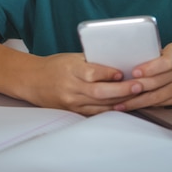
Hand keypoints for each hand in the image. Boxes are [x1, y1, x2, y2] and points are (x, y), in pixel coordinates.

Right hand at [25, 52, 140, 115]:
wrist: (32, 81)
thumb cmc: (55, 65)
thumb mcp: (71, 58)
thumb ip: (91, 61)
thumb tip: (116, 61)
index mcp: (71, 70)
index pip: (93, 72)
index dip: (109, 73)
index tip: (123, 72)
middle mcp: (71, 87)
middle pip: (100, 92)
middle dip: (122, 90)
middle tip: (138, 86)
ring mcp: (72, 102)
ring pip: (100, 105)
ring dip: (120, 102)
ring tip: (137, 97)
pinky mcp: (73, 112)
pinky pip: (95, 113)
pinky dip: (110, 110)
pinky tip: (122, 106)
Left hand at [112, 43, 171, 111]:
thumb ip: (158, 57)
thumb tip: (133, 61)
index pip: (164, 62)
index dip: (149, 68)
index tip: (134, 72)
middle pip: (157, 83)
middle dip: (136, 89)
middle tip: (118, 93)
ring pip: (159, 97)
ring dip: (138, 101)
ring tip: (121, 105)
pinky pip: (164, 104)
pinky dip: (149, 105)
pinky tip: (136, 107)